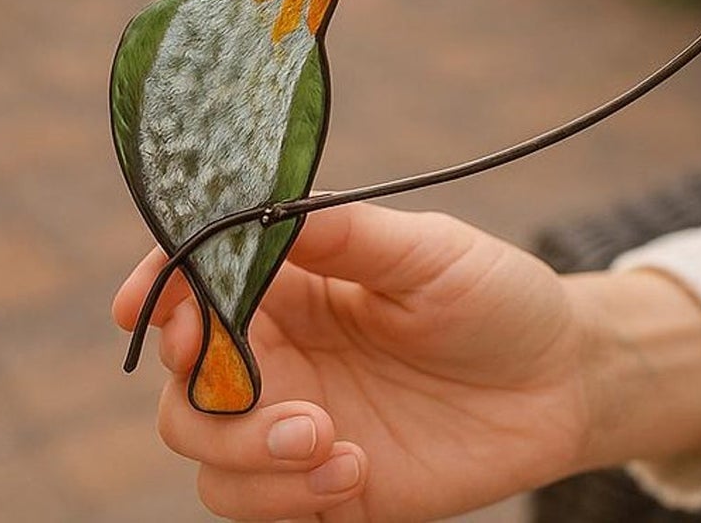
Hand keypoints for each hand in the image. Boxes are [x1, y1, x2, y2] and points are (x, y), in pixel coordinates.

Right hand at [113, 204, 700, 521]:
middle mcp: (284, 351)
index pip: (197, 279)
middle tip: (281, 399)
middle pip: (184, 382)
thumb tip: (268, 207)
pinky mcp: (324, 484)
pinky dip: (284, 499)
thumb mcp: (430, 252)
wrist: (559, 382)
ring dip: (252, 457)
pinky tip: (353, 472)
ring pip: (208, 452)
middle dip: (205, 395)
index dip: (158, 289)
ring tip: (332, 444)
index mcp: (296, 281)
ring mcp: (298, 420)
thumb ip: (348, 236)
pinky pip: (257, 506)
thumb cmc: (496, 296)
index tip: (141, 305)